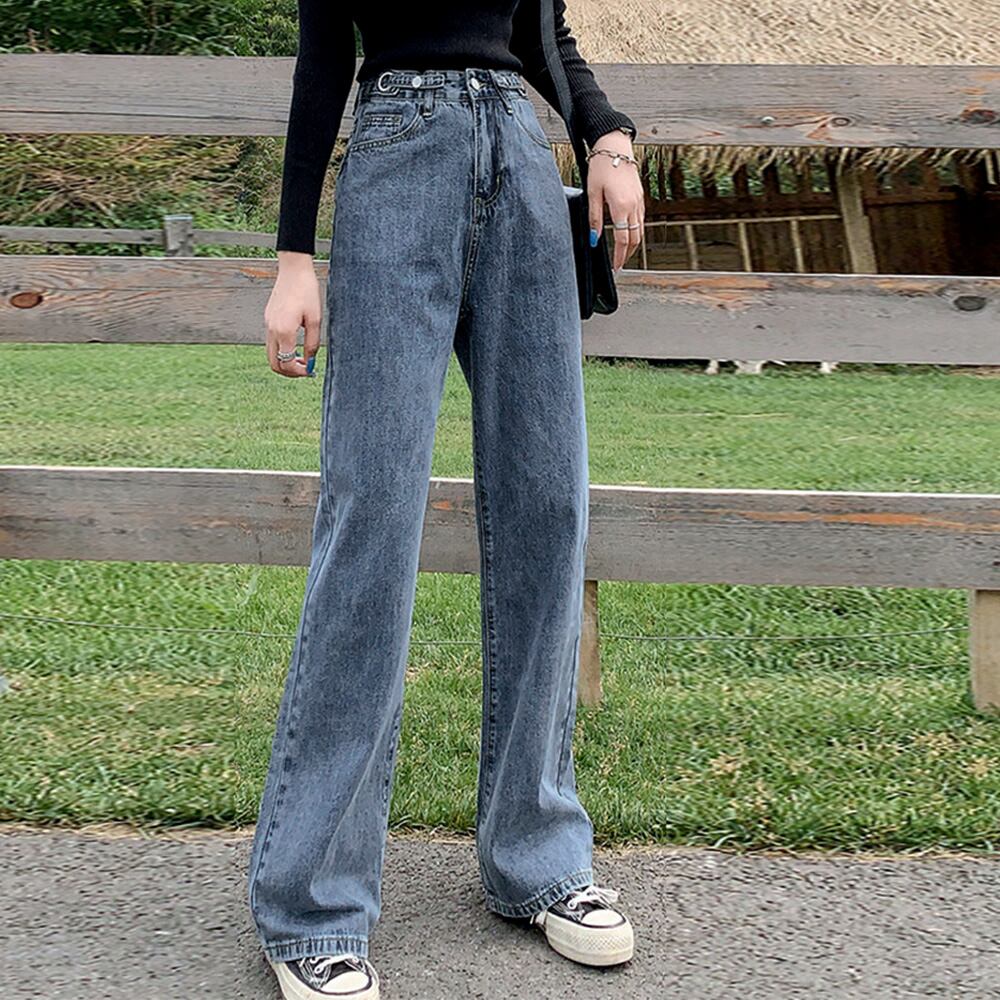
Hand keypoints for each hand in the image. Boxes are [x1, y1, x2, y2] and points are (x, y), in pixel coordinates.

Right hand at [265, 252, 321, 376]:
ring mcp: (267, 325)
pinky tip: (294, 345)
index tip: (310, 371)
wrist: (293, 270)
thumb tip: (310, 362)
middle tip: (304, 370)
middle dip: (289, 371)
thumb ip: (312, 344)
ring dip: (284, 361)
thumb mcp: (315, 320)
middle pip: (274, 363)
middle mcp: (272, 330)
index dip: (298, 372)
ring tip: (300, 358)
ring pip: (271, 354)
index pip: (286, 363)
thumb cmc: (306, 292)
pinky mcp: (268, 320)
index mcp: (284, 331)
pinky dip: (281, 350)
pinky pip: (271, 343)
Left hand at [586, 131, 644, 271]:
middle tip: (620, 265)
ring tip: (625, 254)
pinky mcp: (639, 196)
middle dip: (628, 254)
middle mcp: (633, 205)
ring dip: (633, 244)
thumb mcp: (592, 193)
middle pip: (635, 238)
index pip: (623, 239)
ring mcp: (639, 201)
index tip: (616, 267)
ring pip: (640, 230)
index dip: (620, 256)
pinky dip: (636, 231)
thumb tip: (595, 238)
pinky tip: (629, 235)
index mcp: (621, 206)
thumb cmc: (602, 166)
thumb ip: (595, 218)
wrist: (615, 146)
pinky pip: (641, 219)